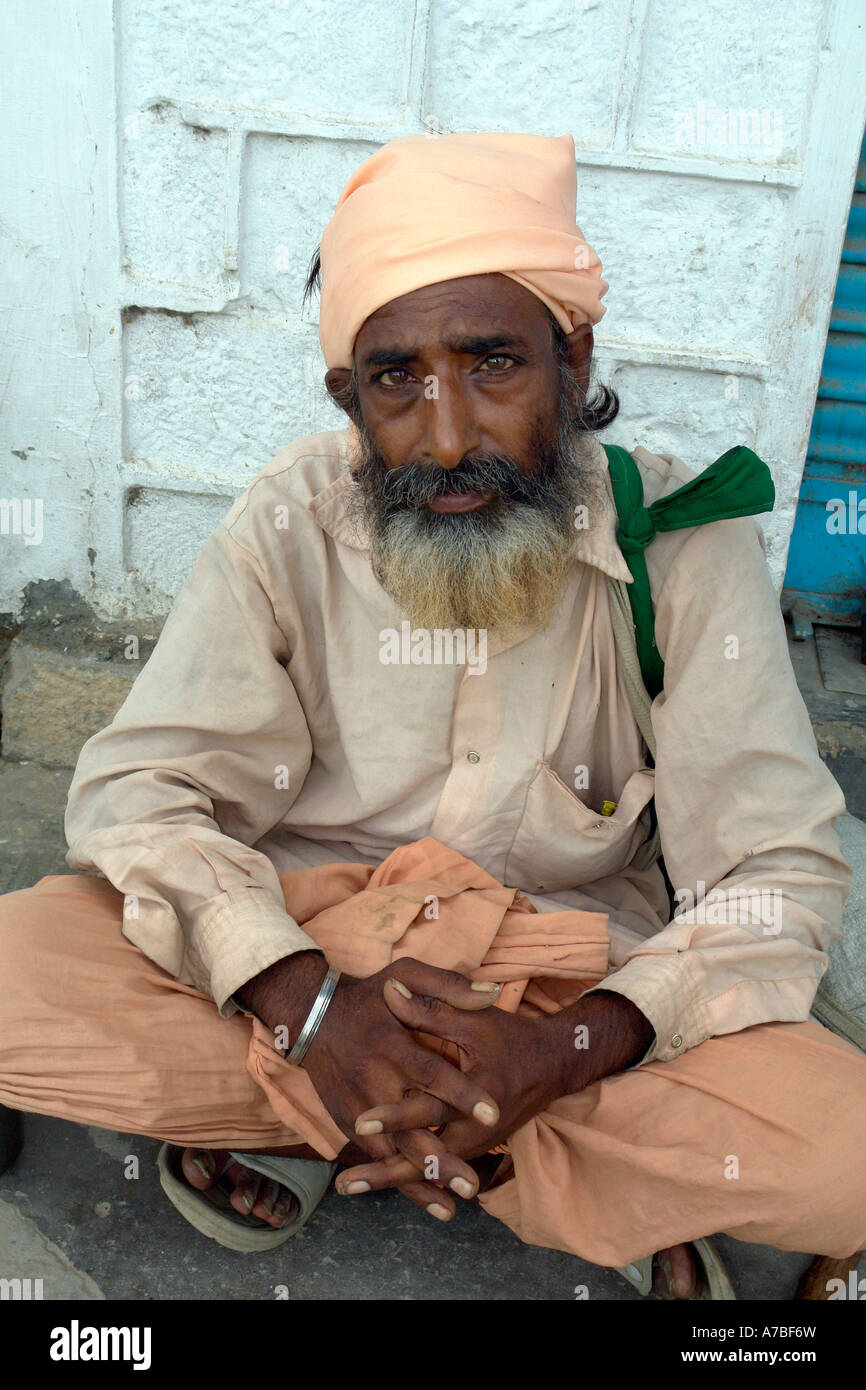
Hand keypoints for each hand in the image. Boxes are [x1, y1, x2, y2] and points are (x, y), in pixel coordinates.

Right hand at [239, 952, 503, 1219]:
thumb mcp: (406, 974)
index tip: (492, 1112)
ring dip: (419, 1181)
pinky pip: (376, 1157)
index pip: (430, 1072)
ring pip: (390, 1151)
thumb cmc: (369, 995)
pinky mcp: (347, 1122)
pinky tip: (429, 1202)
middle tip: (471, 1182)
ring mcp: (356, 1105)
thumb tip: (493, 993)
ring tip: (451, 1207)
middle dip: (438, 1157)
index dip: (460, 1093)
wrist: (311, 1015)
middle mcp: (372, 1080)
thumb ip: (449, 986)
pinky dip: (399, 1182)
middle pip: (408, 1126)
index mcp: (391, 1044)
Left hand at [336, 984, 653, 1195]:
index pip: (430, 1109)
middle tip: (346, 1184)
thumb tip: (390, 991)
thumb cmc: (512, 1036)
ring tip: (349, 1187)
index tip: (361, 1120)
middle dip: (385, 1171)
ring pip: (430, 1171)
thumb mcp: (474, 1018)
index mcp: (477, 1095)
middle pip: (426, 1158)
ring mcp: (476, 1143)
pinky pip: (438, 1168)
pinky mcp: (473, 1147)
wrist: (555, 1064)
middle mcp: (477, 1129)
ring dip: (391, 1179)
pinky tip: (376, 1180)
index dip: (396, 1116)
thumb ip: (431, 1009)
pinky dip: (410, 1177)